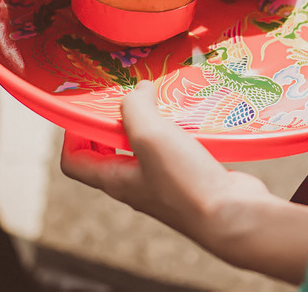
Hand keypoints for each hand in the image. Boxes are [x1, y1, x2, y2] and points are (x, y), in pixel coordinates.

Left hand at [61, 81, 274, 255]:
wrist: (234, 215)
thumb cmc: (186, 182)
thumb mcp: (150, 135)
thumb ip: (135, 108)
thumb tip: (137, 91)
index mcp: (115, 180)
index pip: (75, 161)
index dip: (73, 134)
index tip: (86, 109)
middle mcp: (135, 185)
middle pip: (108, 152)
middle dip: (112, 122)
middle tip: (126, 97)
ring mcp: (163, 184)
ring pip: (144, 149)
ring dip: (148, 124)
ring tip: (159, 100)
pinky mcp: (189, 179)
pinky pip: (173, 151)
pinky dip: (175, 132)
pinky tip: (189, 117)